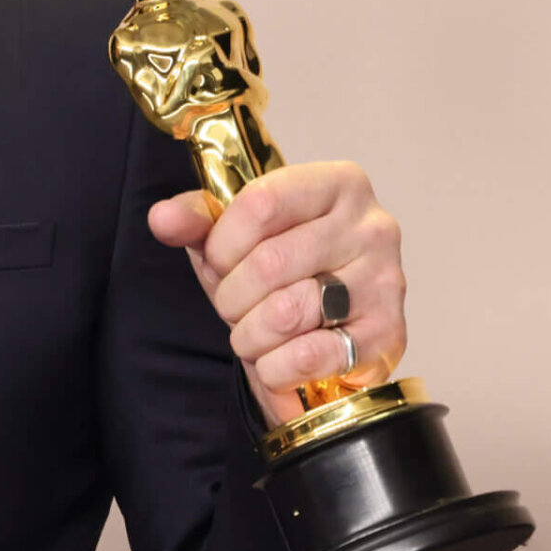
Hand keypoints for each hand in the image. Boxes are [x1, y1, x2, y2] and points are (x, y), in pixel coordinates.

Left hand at [147, 161, 407, 427]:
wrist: (327, 328)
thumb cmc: (282, 270)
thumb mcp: (234, 236)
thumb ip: (197, 220)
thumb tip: (162, 218)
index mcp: (337, 184)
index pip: (262, 204)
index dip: (223, 243)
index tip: (217, 261)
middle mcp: (372, 227)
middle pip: (271, 263)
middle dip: (232, 296)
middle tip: (232, 306)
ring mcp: (385, 281)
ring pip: (288, 311)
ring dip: (250, 334)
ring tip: (251, 333)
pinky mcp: (387, 336)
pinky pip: (310, 354)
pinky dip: (275, 366)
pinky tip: (274, 361)